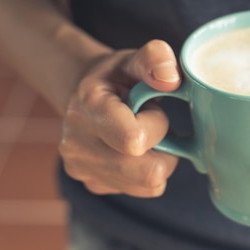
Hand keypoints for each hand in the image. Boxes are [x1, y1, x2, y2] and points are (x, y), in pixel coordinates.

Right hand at [59, 40, 180, 196]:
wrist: (85, 95)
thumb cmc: (117, 77)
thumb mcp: (133, 59)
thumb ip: (155, 58)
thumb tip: (172, 78)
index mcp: (88, 107)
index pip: (133, 140)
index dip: (157, 126)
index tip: (153, 109)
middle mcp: (77, 144)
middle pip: (148, 173)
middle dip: (164, 151)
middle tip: (156, 129)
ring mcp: (82, 169)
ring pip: (149, 185)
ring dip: (158, 162)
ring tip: (145, 138)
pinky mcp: (93, 185)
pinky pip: (141, 191)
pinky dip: (147, 174)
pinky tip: (136, 153)